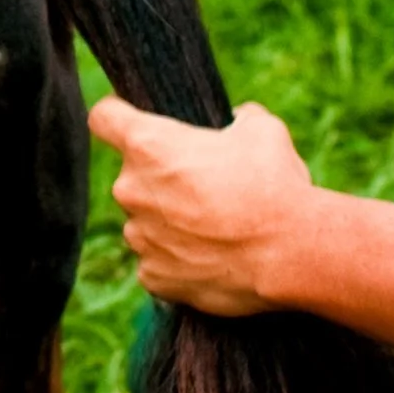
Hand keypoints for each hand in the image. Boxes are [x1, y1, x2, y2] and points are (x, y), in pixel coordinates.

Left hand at [91, 95, 315, 317]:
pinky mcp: (153, 276)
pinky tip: (212, 254)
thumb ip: (236, 118)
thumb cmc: (273, 184)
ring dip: (169, 219)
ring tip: (215, 225)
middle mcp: (132, 190)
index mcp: (148, 145)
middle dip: (161, 177)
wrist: (290, 253)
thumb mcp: (261, 129)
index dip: (118, 116)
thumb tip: (235, 120)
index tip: (131, 121)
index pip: (103, 118)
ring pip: (145, 220)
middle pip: (133, 175)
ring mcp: (139, 237)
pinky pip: (157, 260)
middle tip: (206, 184)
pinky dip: (178, 257)